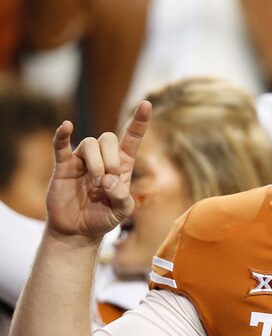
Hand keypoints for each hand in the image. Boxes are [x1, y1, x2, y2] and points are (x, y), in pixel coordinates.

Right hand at [46, 101, 151, 241]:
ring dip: (95, 162)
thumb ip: (122, 196)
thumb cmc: (104, 218)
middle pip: (109, 138)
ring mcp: (82, 160)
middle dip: (110, 158)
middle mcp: (103, 158)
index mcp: (122, 166)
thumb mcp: (122, 211)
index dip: (139, 122)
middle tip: (107, 181)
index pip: (132, 138)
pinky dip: (62, 135)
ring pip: (90, 143)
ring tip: (96, 183)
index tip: (147, 104)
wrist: (78, 231)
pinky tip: (66, 126)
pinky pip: (61, 145)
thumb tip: (109, 179)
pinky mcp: (63, 166)